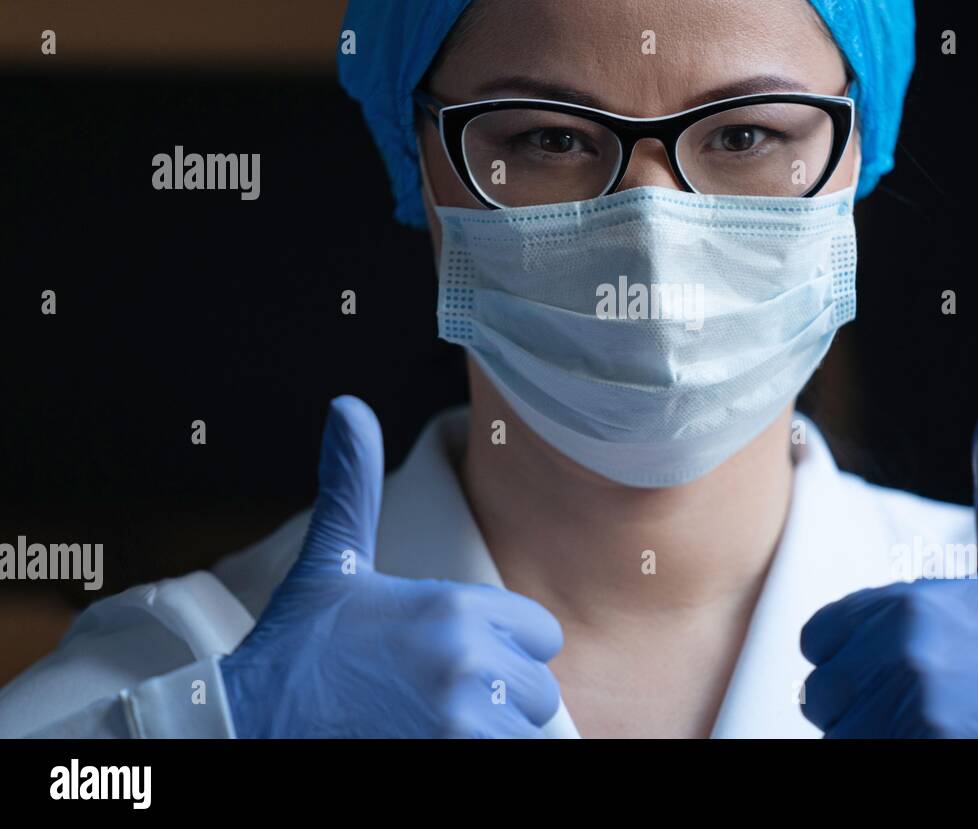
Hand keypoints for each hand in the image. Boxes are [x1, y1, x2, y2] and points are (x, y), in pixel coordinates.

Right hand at [219, 396, 562, 736]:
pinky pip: (507, 762)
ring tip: (432, 724)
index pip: (540, 635)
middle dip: (501, 698)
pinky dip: (481, 757)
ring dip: (491, 733)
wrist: (244, 726)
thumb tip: (347, 407)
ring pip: (524, 732)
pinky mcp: (452, 763)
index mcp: (454, 606)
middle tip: (438, 700)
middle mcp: (468, 661)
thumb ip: (352, 487)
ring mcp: (461, 722)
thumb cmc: (294, 650)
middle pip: (537, 690)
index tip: (459, 659)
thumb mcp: (331, 565)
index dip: (506, 649)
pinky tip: (430, 745)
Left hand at [799, 399, 977, 737]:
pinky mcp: (929, 754)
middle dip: (858, 698)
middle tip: (920, 697)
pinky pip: (864, 760)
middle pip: (821, 692)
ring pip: (842, 733)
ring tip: (936, 720)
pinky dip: (894, 754)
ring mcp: (916, 712)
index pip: (818, 637)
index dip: (849, 653)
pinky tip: (942, 741)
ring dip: (875, 732)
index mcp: (909, 603)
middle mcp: (903, 654)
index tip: (900, 660)